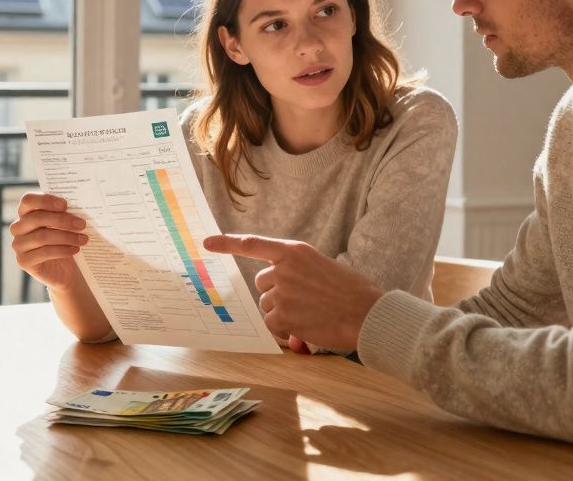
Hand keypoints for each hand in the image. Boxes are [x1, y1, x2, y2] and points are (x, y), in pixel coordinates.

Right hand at [10, 192, 88, 293]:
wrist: (65, 268)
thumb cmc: (65, 240)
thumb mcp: (66, 223)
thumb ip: (66, 212)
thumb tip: (78, 204)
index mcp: (26, 212)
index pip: (28, 200)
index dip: (45, 200)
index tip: (65, 205)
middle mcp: (18, 227)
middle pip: (36, 218)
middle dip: (62, 220)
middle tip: (82, 224)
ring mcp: (18, 245)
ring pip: (41, 237)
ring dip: (66, 237)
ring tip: (83, 239)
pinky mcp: (24, 261)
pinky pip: (44, 253)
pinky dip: (62, 250)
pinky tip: (75, 249)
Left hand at [204, 235, 384, 351]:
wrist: (366, 312)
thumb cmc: (352, 292)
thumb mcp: (324, 269)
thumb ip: (298, 276)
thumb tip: (280, 304)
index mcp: (295, 251)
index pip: (253, 244)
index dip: (227, 244)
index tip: (206, 243)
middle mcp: (284, 268)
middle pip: (262, 284)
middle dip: (275, 294)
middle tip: (302, 302)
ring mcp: (281, 292)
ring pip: (267, 306)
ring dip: (282, 313)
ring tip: (311, 315)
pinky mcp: (281, 315)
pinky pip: (272, 324)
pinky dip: (285, 330)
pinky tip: (305, 328)